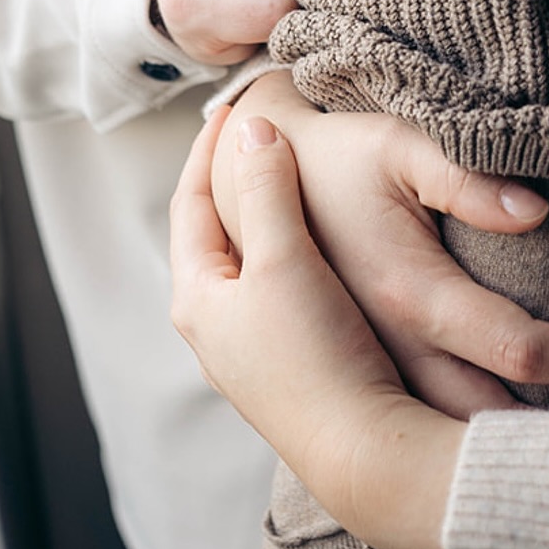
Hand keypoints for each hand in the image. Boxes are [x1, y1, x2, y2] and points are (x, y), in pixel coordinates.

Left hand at [172, 108, 461, 548]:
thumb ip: (264, 188)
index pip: (188, 203)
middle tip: (260, 132)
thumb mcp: (284, 257)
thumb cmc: (315, 350)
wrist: (361, 443)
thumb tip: (251, 130)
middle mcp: (214, 323)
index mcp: (198, 295)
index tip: (231, 106)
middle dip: (233, 178)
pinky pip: (278, 284)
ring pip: (249, 258)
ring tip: (290, 173)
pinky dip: (290, 246)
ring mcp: (250, 345)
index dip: (207, 149)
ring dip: (264, 212)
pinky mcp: (288, 360)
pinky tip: (320, 239)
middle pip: (215, 229)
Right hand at [216, 72, 548, 417]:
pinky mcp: (368, 363)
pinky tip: (520, 429)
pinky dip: (477, 428)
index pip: (518, 346)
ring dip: (516, 439)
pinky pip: (432, 413)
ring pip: (455, 426)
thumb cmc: (340, 151)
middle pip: (490, 413)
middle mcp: (393, 344)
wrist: (258, 175)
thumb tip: (537, 212)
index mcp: (410, 292)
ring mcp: (376, 363)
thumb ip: (468, 175)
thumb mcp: (398, 144)